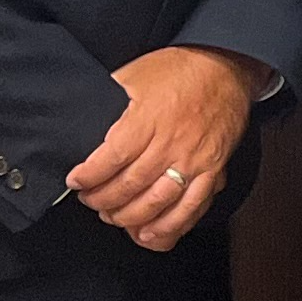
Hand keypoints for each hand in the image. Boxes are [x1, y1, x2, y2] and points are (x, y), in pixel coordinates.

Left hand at [68, 46, 259, 250]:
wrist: (226, 66)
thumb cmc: (180, 68)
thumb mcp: (135, 73)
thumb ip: (109, 95)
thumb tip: (82, 112)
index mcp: (149, 118)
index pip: (110, 158)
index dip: (88, 176)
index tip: (76, 180)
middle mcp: (171, 143)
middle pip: (130, 185)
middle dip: (103, 200)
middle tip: (90, 200)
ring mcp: (194, 160)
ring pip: (158, 202)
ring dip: (131, 217)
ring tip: (114, 217)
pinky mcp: (213, 170)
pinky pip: (192, 207)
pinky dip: (171, 226)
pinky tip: (152, 234)